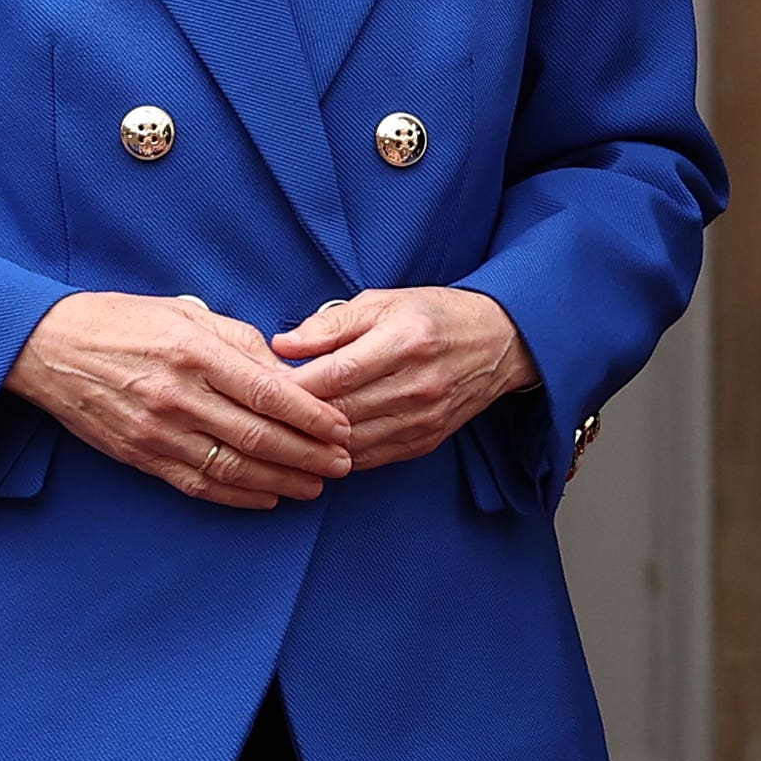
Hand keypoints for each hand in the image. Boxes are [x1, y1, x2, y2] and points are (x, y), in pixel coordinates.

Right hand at [10, 291, 353, 508]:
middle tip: (344, 465)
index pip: (269, 392)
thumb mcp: (186, 313)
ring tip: (316, 487)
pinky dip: (238, 497)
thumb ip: (240, 342)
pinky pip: (198, 484)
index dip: (313, 416)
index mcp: (195, 352)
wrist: (48, 347)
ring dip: (282, 482)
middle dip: (310, 455)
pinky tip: (268, 497)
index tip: (342, 428)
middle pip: (260, 436)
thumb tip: (288, 373)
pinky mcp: (140, 455)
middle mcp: (178, 395)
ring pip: (234, 468)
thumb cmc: (123, 321)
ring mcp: (157, 431)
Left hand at [272, 286, 535, 470]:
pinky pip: (370, 458)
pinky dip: (339, 455)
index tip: (261, 386)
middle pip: (339, 413)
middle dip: (295, 417)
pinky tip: (318, 446)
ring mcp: (424, 418)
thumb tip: (282, 345)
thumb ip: (330, 324)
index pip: (334, 374)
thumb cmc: (434, 315)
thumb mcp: (383, 302)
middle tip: (261, 414)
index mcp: (404, 342)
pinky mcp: (426, 440)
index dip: (292, 386)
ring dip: (313, 442)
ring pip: (351, 443)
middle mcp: (417, 385)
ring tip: (282, 433)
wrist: (499, 342)